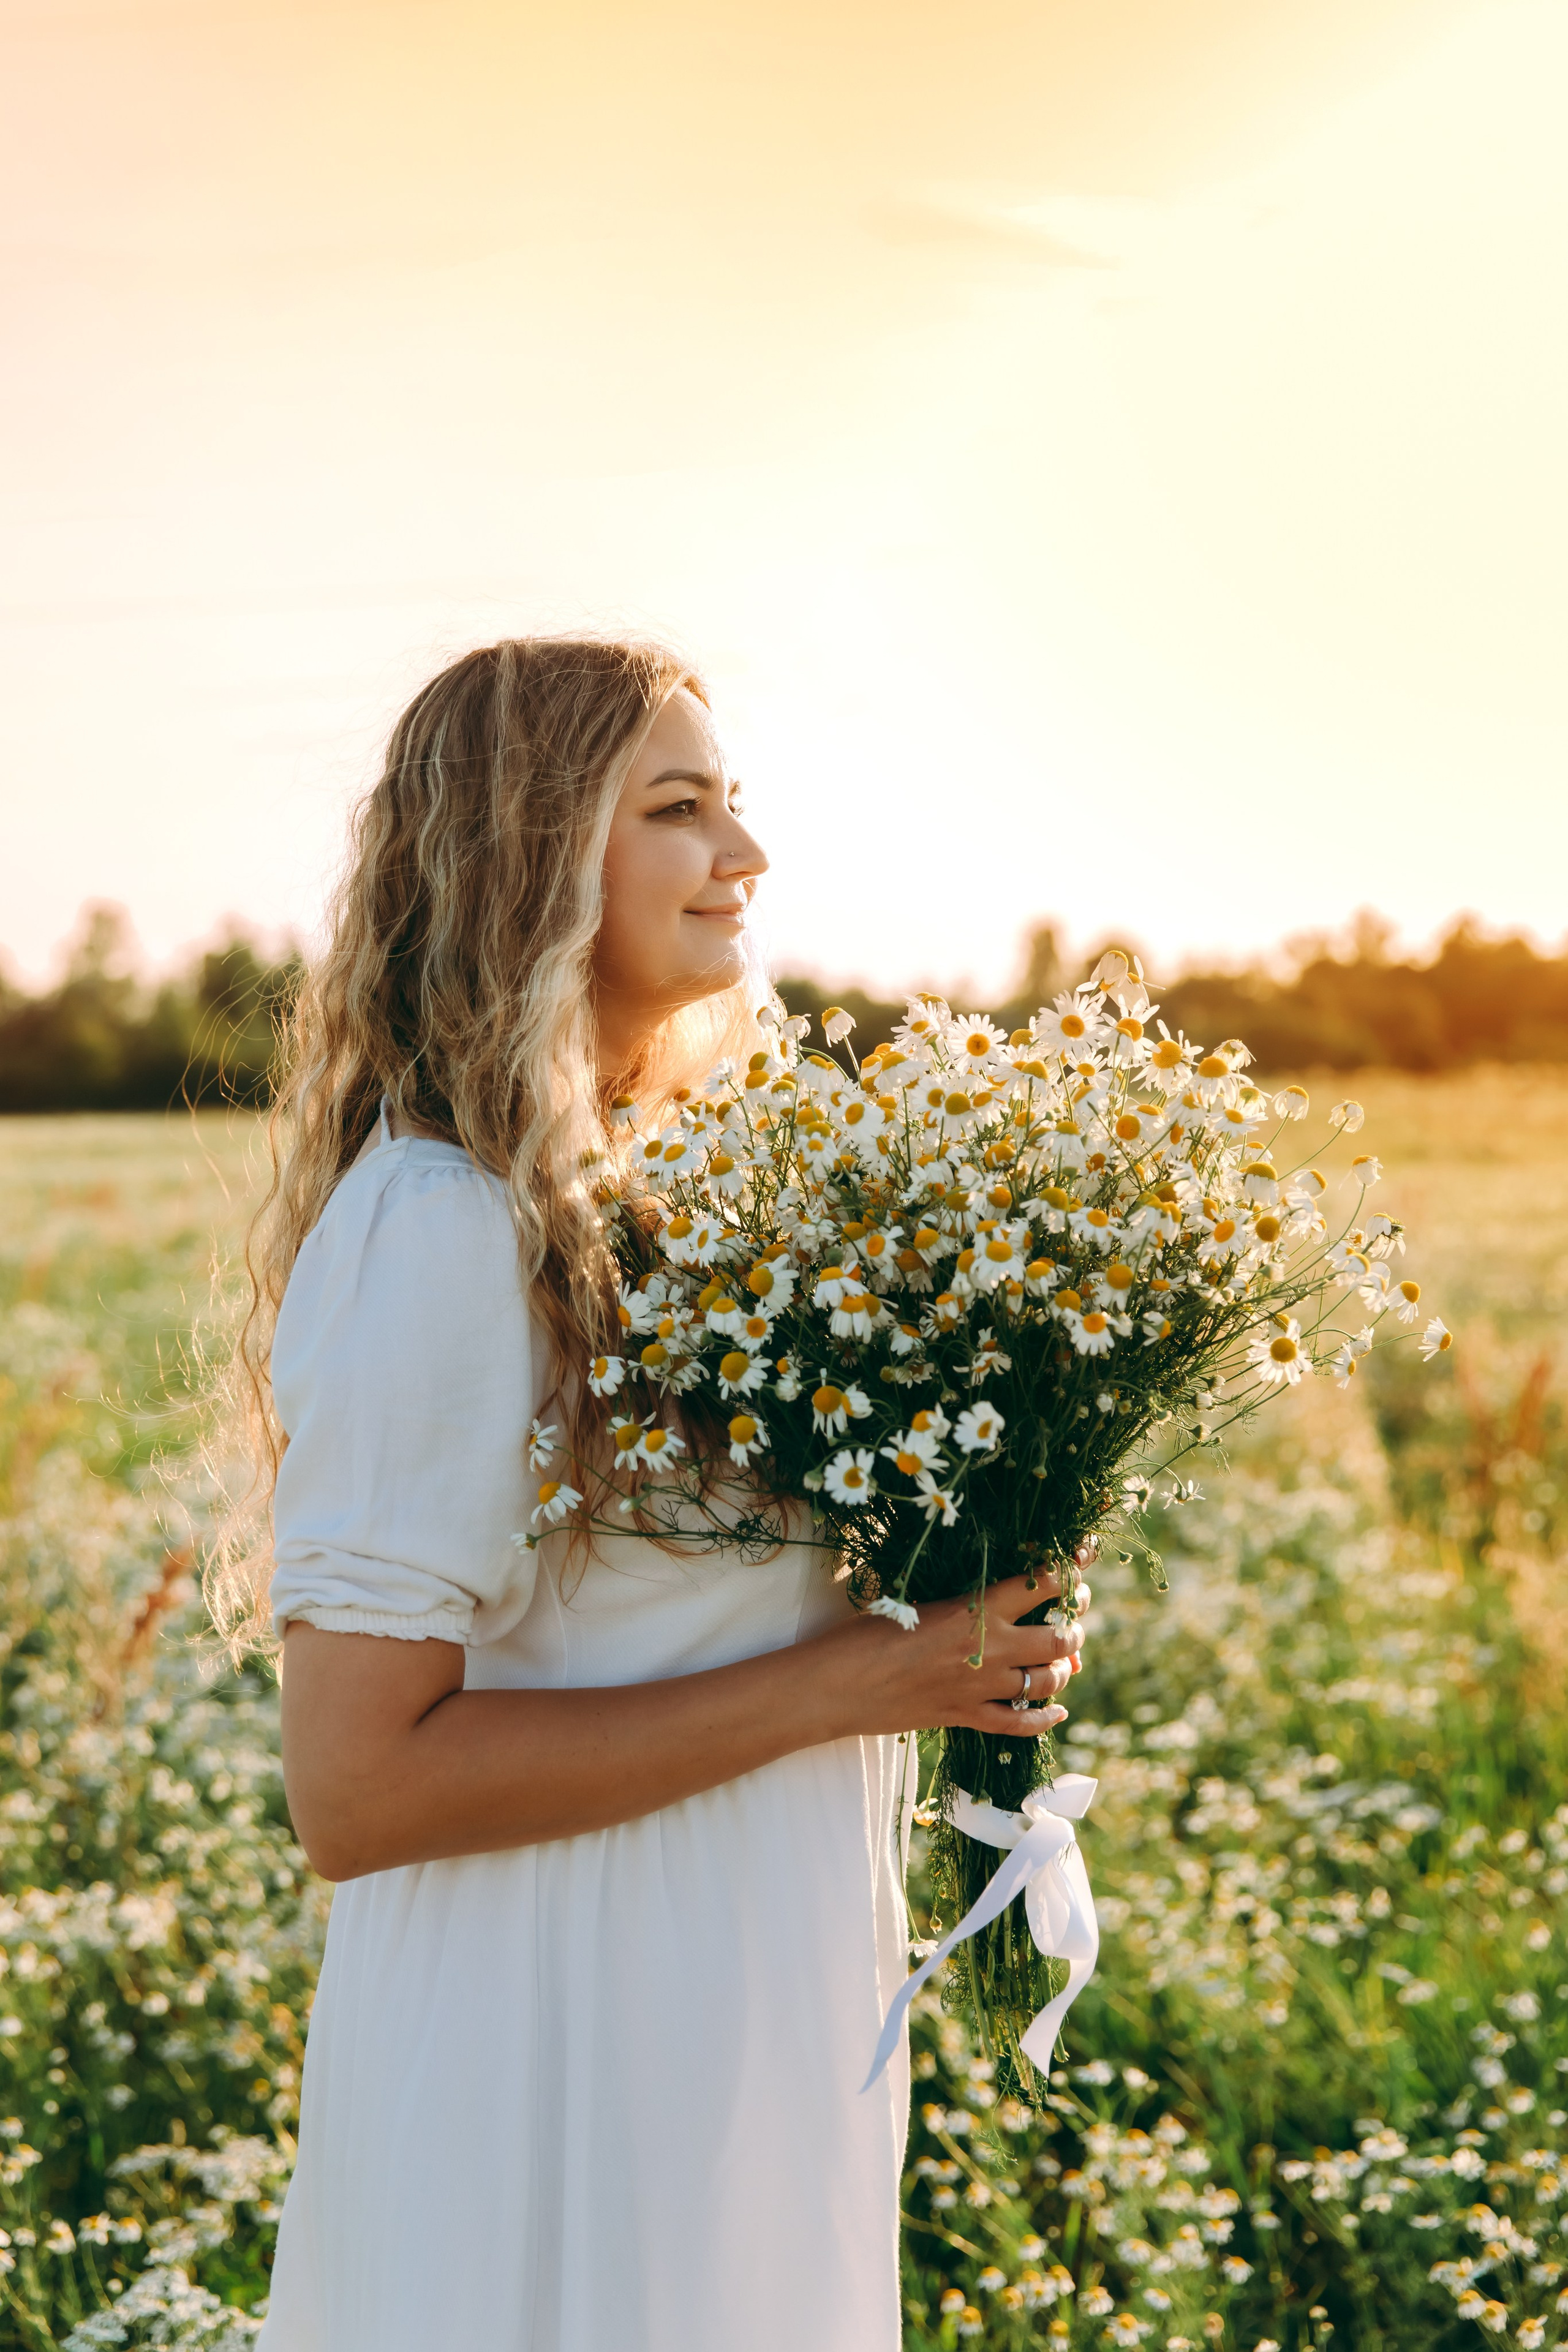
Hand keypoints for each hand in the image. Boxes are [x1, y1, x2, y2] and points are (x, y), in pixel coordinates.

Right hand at [822, 1566, 1086, 1737]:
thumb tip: (984, 1593)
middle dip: (1075, 1623)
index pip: (1041, 1582)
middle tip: (1075, 1612)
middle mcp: (989, 1649)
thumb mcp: (914, 1599)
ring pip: (1046, 1681)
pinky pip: (1019, 1724)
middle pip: (1059, 1638)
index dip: (1071, 1566)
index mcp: (976, 1609)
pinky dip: (1044, 1718)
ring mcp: (981, 1688)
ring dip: (1063, 1669)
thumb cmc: (864, 1631)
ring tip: (1065, 1657)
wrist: (838, 1684)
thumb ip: (956, 1599)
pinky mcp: (966, 1717)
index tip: (1084, 1554)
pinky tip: (1058, 1712)